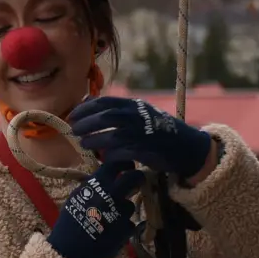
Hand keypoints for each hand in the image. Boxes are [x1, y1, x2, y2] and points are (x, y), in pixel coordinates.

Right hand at [46, 160, 144, 257]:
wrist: (70, 250)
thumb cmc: (69, 222)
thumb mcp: (78, 197)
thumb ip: (92, 186)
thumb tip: (104, 179)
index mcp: (97, 184)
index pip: (116, 164)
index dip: (124, 163)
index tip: (128, 165)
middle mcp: (112, 194)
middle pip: (134, 178)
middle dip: (137, 179)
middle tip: (136, 182)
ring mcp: (121, 212)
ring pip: (130, 205)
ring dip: (123, 210)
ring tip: (110, 219)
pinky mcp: (127, 229)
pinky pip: (129, 224)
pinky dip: (122, 227)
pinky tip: (111, 233)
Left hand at [68, 96, 212, 182]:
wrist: (186, 146)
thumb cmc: (158, 129)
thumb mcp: (139, 112)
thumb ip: (116, 108)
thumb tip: (87, 100)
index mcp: (135, 105)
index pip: (105, 102)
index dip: (85, 109)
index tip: (72, 116)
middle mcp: (137, 116)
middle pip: (105, 117)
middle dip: (86, 124)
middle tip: (74, 131)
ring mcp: (141, 134)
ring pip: (111, 135)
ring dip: (94, 140)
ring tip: (84, 144)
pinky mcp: (144, 151)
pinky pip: (121, 153)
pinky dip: (109, 155)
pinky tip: (103, 157)